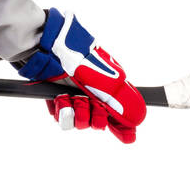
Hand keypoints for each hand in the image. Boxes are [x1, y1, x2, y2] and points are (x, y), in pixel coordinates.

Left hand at [16, 8, 145, 142]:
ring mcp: (75, 98)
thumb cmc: (80, 60)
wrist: (49, 52)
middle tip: (93, 106)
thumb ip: (124, 102)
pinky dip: (63, 111)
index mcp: (108, 87)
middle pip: (99, 122)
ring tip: (74, 101)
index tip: (126, 136)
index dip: (122, 126)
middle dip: (96, 117)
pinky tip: (62, 99)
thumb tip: (139, 119)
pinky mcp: (58, 101)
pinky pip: (63, 119)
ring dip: (79, 114)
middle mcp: (92, 94)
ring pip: (81, 123)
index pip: (118, 113)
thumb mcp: (108, 80)